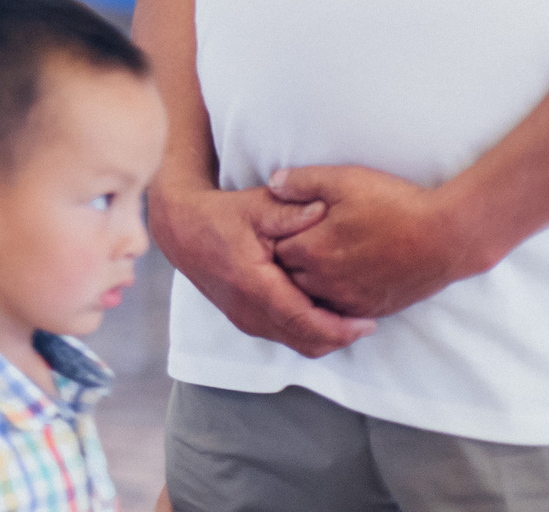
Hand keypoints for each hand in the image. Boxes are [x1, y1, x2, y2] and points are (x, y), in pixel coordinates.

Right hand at [150, 170, 373, 357]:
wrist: (180, 229)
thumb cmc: (220, 215)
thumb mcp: (255, 206)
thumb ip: (291, 210)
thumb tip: (324, 209)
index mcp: (254, 284)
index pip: (304, 321)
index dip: (340, 328)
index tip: (368, 322)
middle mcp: (248, 309)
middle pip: (305, 342)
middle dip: (340, 338)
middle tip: (366, 322)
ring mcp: (244, 318)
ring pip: (296, 343)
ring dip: (324, 337)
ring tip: (349, 318)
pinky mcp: (243, 319)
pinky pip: (284, 336)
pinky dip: (307, 332)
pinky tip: (321, 311)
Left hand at [268, 164, 483, 318]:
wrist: (447, 237)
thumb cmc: (394, 205)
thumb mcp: (343, 180)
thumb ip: (301, 182)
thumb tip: (272, 184)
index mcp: (312, 250)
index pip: (272, 250)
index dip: (275, 237)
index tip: (281, 227)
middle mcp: (326, 282)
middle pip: (288, 277)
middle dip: (287, 262)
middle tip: (296, 244)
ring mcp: (350, 300)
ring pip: (312, 297)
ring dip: (309, 282)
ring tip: (319, 260)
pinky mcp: (372, 310)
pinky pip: (338, 311)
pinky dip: (333, 298)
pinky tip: (340, 279)